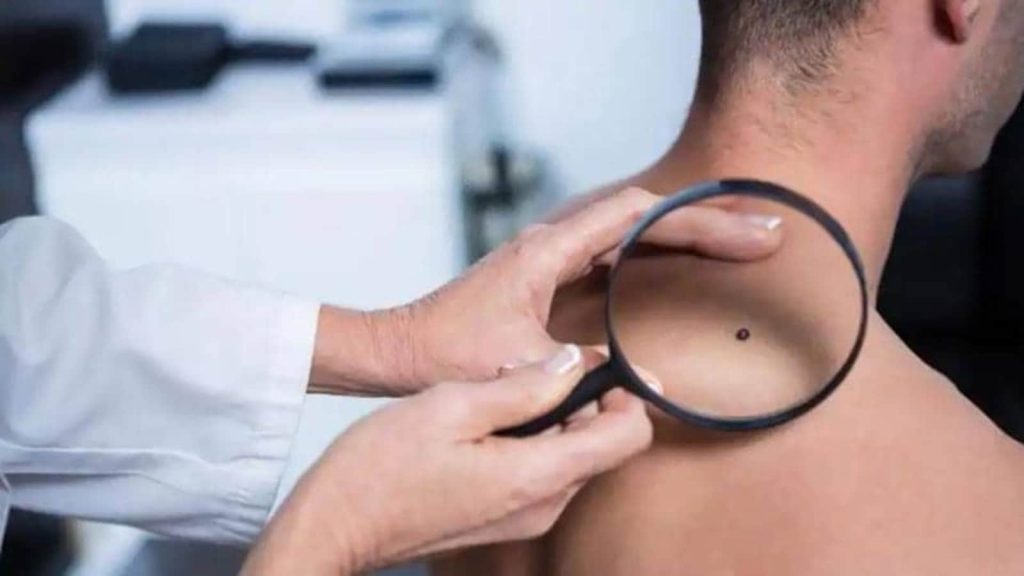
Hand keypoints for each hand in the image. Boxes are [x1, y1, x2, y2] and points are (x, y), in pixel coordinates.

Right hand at [241, 345, 653, 574]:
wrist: (334, 527)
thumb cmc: (378, 468)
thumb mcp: (452, 405)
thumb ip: (524, 386)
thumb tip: (575, 362)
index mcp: (538, 476)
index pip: (628, 437)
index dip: (625, 393)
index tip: (594, 364)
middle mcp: (543, 506)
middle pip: (601, 444)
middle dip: (576, 400)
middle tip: (519, 374)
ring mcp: (525, 518)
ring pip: (569, 456)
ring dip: (546, 419)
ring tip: (489, 398)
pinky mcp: (504, 520)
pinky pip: (540, 473)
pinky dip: (526, 441)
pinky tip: (478, 426)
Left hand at [309, 186, 781, 395]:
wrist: (399, 349)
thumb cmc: (444, 353)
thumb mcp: (518, 366)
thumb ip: (581, 369)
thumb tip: (647, 378)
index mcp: (548, 249)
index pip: (638, 215)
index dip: (697, 220)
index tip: (746, 231)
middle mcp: (552, 241)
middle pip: (646, 215)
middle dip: (708, 223)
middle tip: (766, 234)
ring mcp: (550, 254)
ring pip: (632, 228)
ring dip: (684, 231)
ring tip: (739, 239)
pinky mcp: (547, 272)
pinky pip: (614, 248)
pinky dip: (655, 248)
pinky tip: (679, 259)